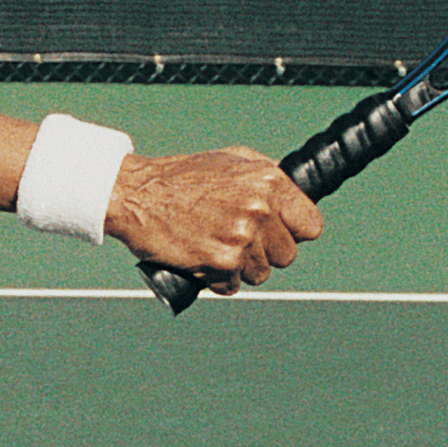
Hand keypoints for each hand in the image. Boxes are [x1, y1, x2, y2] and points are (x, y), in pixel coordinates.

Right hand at [106, 147, 321, 292]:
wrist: (137, 195)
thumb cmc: (180, 177)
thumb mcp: (231, 160)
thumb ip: (266, 176)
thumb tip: (292, 196)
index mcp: (269, 182)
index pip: (311, 225)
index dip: (293, 232)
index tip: (278, 234)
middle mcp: (260, 209)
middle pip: (286, 255)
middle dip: (263, 253)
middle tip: (235, 238)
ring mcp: (241, 237)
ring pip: (260, 274)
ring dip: (239, 268)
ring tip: (214, 245)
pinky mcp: (220, 262)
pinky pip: (232, 286)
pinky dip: (217, 280)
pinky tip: (201, 258)